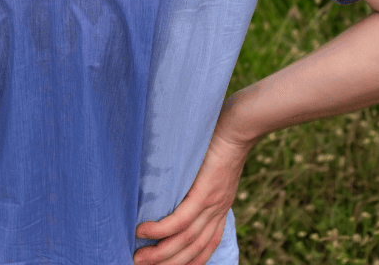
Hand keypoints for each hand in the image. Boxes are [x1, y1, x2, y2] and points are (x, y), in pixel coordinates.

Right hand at [133, 127, 252, 264]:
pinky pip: (180, 219)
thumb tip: (178, 182)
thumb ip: (199, 181)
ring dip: (160, 254)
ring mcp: (212, 203)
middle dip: (168, 263)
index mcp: (220, 207)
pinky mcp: (204, 192)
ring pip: (185, 240)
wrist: (240, 127)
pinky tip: (143, 232)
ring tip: (139, 259)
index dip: (190, 261)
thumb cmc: (221, 139)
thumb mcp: (213, 168)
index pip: (207, 245)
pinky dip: (161, 230)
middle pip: (194, 250)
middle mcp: (217, 211)